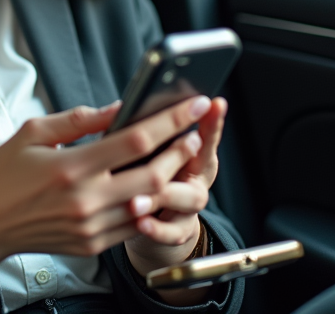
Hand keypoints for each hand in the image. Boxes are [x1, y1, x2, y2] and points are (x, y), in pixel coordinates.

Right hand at [0, 96, 210, 309]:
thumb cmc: (3, 175)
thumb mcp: (33, 132)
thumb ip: (79, 119)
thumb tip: (118, 107)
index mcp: (71, 167)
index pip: (135, 140)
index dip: (170, 121)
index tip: (191, 105)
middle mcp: (85, 200)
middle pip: (153, 175)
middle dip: (180, 151)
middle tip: (191, 132)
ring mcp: (91, 227)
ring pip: (149, 203)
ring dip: (170, 179)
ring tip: (177, 157)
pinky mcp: (92, 244)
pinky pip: (134, 225)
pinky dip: (150, 205)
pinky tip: (152, 186)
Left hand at [124, 96, 227, 305]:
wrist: (142, 221)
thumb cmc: (137, 174)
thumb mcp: (134, 152)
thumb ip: (129, 133)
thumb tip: (120, 109)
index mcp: (188, 153)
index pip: (203, 132)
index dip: (212, 120)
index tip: (214, 103)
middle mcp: (194, 177)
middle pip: (203, 162)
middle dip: (190, 150)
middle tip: (187, 140)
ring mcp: (189, 206)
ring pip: (189, 198)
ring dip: (164, 194)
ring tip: (137, 198)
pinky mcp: (179, 231)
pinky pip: (173, 232)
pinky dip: (158, 228)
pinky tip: (141, 222)